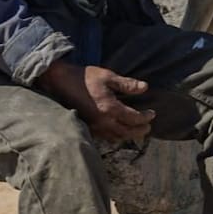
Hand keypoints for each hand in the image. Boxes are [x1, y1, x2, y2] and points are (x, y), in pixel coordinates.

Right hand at [37, 60, 153, 141]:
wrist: (60, 82)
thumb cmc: (84, 77)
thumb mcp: (108, 76)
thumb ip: (127, 84)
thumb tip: (145, 87)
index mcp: (110, 108)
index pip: (133, 118)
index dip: (145, 117)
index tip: (153, 114)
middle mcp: (103, 121)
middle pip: (126, 132)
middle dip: (139, 131)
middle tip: (148, 128)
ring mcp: (94, 126)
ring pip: (116, 137)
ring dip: (128, 135)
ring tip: (136, 131)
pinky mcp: (87, 127)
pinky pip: (105, 137)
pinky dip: (115, 136)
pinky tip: (118, 131)